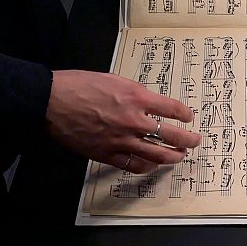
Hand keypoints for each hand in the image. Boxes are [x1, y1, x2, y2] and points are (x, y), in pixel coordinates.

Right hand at [46, 70, 200, 172]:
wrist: (52, 102)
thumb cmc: (78, 85)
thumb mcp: (114, 80)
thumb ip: (134, 93)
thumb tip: (147, 103)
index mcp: (136, 98)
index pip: (172, 109)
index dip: (185, 114)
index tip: (188, 117)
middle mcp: (133, 121)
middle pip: (172, 135)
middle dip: (188, 140)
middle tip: (195, 141)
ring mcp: (121, 140)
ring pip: (157, 154)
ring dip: (173, 156)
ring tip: (180, 155)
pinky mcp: (107, 154)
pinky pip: (134, 165)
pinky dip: (147, 166)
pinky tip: (153, 165)